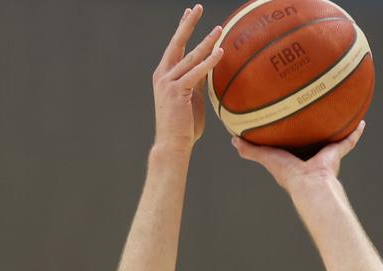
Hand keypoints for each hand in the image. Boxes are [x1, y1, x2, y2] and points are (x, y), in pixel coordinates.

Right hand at [152, 5, 223, 152]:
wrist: (172, 145)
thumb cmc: (183, 126)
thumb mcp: (192, 98)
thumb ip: (198, 82)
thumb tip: (209, 69)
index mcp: (164, 75)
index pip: (175, 47)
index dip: (182, 29)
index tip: (188, 12)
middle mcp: (162, 75)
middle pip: (177, 43)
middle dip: (187, 24)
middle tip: (197, 7)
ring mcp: (168, 82)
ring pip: (189, 56)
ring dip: (206, 41)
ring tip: (219, 29)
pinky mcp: (176, 91)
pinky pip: (196, 73)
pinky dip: (208, 62)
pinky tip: (220, 52)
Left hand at [231, 121, 366, 191]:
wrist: (309, 183)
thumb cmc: (287, 173)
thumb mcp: (266, 157)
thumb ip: (250, 151)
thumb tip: (233, 140)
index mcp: (293, 158)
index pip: (290, 143)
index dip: (288, 134)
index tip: (287, 122)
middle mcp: (310, 156)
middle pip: (311, 139)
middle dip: (313, 129)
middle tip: (313, 112)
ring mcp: (324, 155)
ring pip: (331, 138)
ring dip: (336, 128)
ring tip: (340, 111)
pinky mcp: (337, 153)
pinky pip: (348, 141)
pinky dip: (355, 133)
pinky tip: (361, 121)